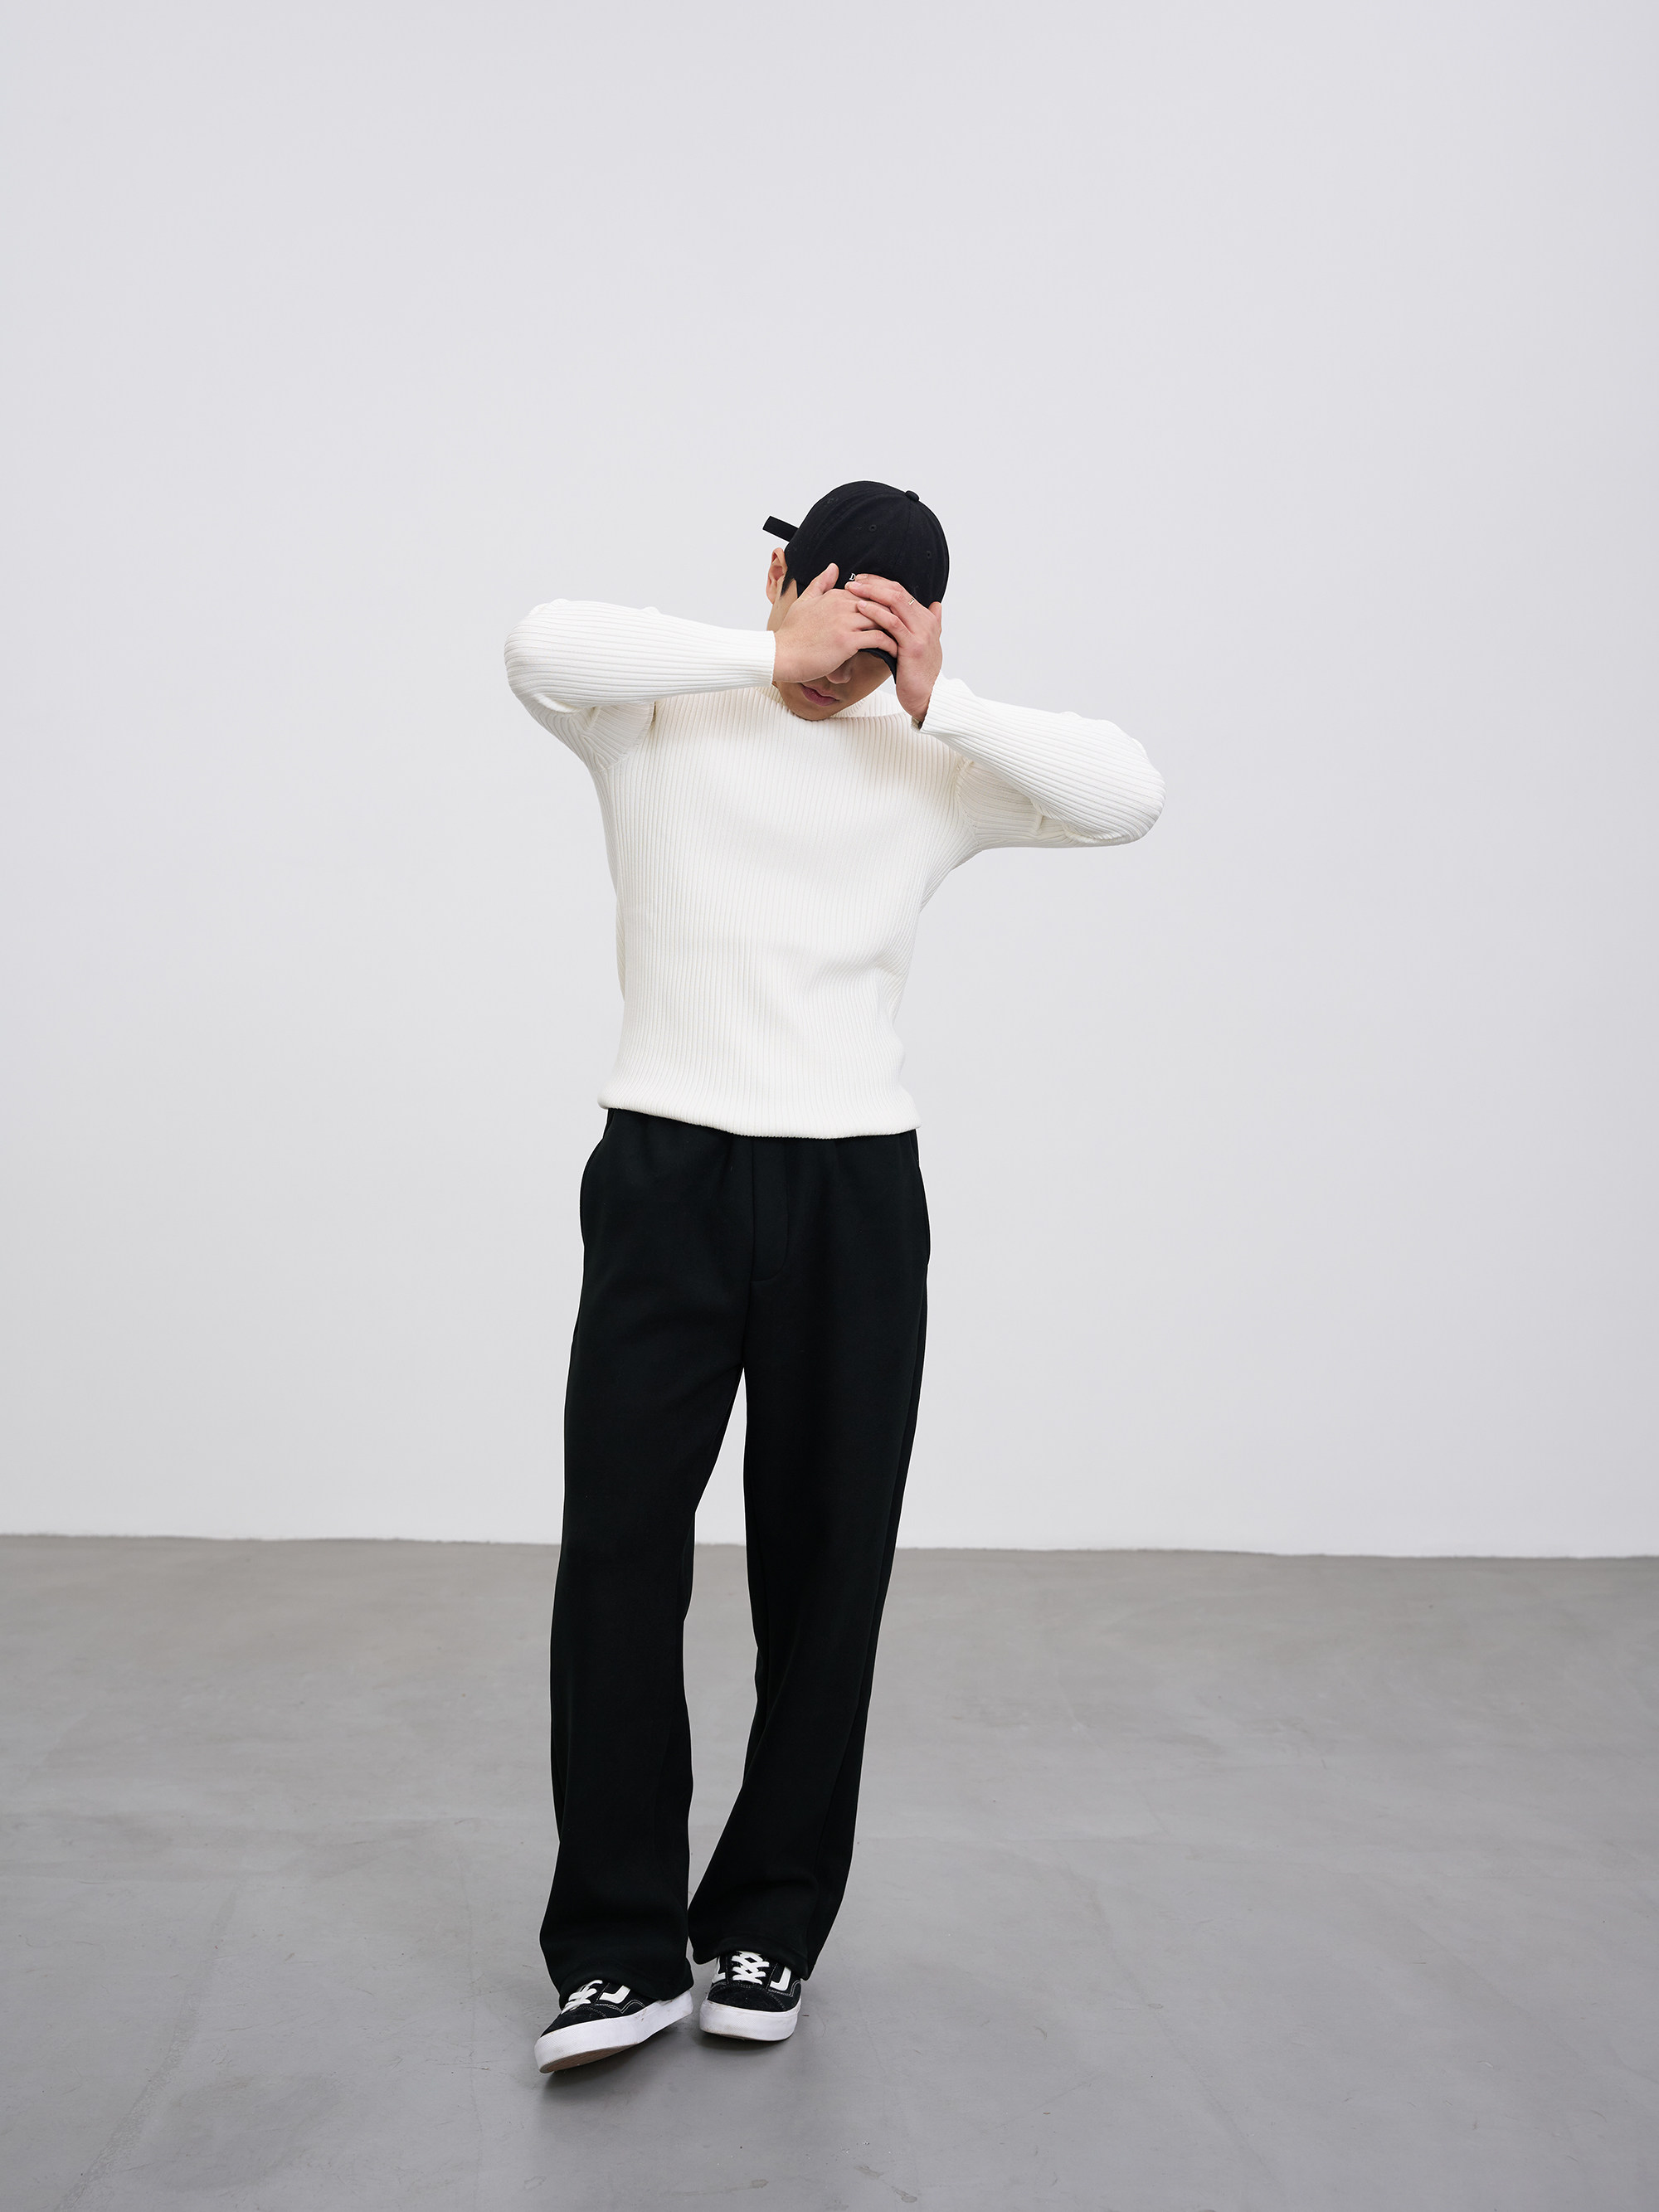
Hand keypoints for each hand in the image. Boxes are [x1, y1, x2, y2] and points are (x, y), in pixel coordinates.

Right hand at [771, 564, 899, 684]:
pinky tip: (896, 651)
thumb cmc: (792, 633)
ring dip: (896, 628)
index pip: (868, 594)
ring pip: (881, 619)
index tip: (894, 614)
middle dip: (895, 614)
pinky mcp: (847, 641)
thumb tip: (833, 567)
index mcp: (834, 595)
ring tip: (906, 638)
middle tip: (909, 625)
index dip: (882, 604)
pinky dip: (890, 644)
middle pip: (878, 604)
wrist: (781, 654)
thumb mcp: (804, 602)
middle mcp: (841, 605)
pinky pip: (877, 639)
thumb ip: (820, 584)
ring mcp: (844, 622)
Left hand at [842, 573, 941, 721]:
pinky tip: (861, 608)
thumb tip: (936, 605)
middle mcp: (926, 622)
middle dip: (873, 583)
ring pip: (895, 602)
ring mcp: (921, 633)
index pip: (901, 591)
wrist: (927, 697)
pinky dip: (876, 613)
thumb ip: (929, 624)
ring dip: (871, 593)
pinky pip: (893, 623)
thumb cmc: (918, 674)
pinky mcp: (913, 646)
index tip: (861, 580)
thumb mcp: (924, 645)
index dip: (880, 583)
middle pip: (897, 591)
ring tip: (852, 590)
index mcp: (926, 619)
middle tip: (853, 580)